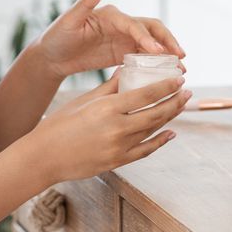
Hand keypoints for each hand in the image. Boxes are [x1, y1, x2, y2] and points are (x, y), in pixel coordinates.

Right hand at [23, 71, 191, 185]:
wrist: (45, 156)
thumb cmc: (60, 123)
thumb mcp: (85, 100)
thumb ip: (109, 86)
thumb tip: (127, 69)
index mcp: (107, 108)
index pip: (146, 95)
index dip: (166, 87)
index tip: (179, 79)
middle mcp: (116, 128)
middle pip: (155, 114)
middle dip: (174, 102)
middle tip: (187, 92)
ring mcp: (118, 148)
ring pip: (153, 130)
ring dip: (170, 118)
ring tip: (180, 106)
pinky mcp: (117, 162)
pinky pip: (145, 150)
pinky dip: (160, 141)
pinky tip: (170, 133)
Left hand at [37, 0, 185, 78]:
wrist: (51, 57)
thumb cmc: (57, 36)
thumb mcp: (69, 20)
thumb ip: (86, 1)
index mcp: (111, 15)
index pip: (134, 25)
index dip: (146, 38)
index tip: (157, 52)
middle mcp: (121, 24)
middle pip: (152, 29)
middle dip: (168, 42)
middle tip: (180, 57)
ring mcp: (123, 39)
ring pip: (152, 44)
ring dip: (167, 55)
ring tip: (180, 69)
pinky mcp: (122, 54)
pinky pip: (144, 58)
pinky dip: (156, 65)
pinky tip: (165, 76)